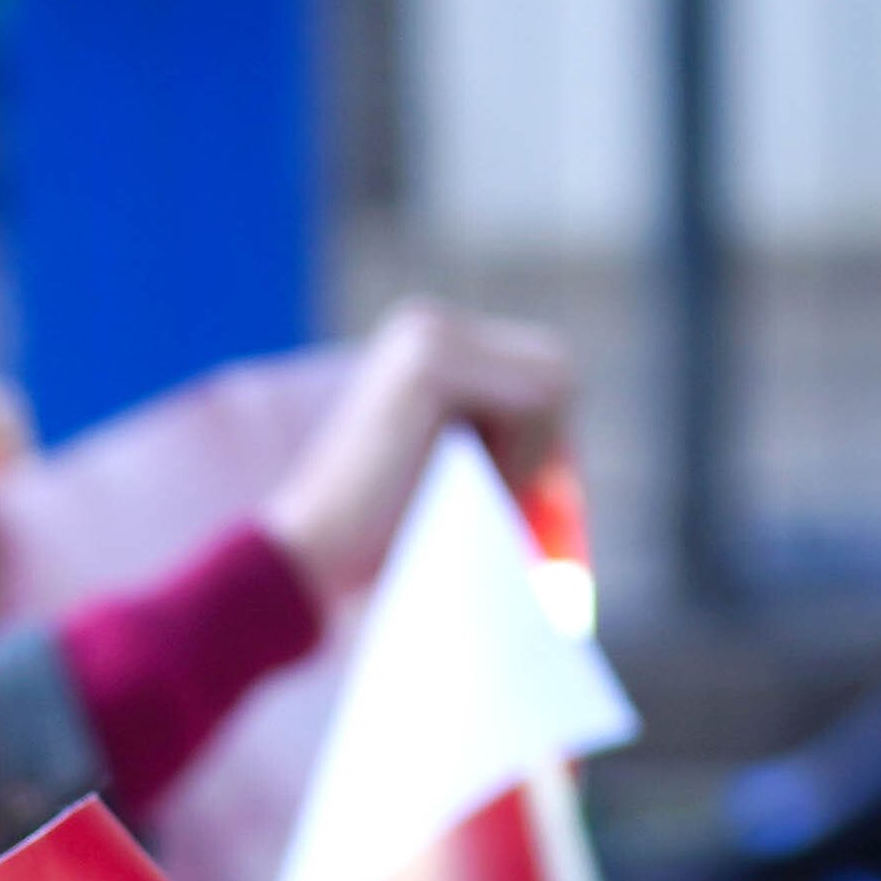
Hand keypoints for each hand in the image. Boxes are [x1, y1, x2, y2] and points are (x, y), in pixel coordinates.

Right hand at [255, 300, 576, 602]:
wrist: (310, 558)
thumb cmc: (381, 538)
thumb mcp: (453, 474)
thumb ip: (502, 449)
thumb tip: (569, 470)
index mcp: (427, 340)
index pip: (541, 370)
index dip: (547, 441)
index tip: (520, 499)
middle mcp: (427, 323)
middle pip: (556, 367)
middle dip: (547, 444)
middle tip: (500, 497)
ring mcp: (428, 335)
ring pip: (554, 385)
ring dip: (532, 454)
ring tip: (470, 491)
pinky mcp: (431, 363)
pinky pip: (535, 402)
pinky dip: (519, 456)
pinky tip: (462, 482)